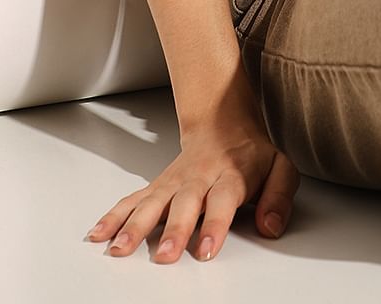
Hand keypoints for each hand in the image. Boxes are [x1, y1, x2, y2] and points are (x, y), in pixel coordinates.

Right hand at [84, 111, 300, 262]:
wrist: (224, 123)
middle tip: (164, 256)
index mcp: (231, 175)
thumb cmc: (252, 154)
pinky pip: (132, 199)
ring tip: (119, 249)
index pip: (223, 201)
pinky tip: (99, 234)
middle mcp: (199, 178)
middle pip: (185, 204)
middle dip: (174, 230)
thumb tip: (271, 226)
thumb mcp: (280, 168)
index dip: (215, 225)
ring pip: (153, 202)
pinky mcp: (157, 185)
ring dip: (135, 226)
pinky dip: (114, 216)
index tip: (206, 249)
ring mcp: (174, 181)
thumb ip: (280, 196)